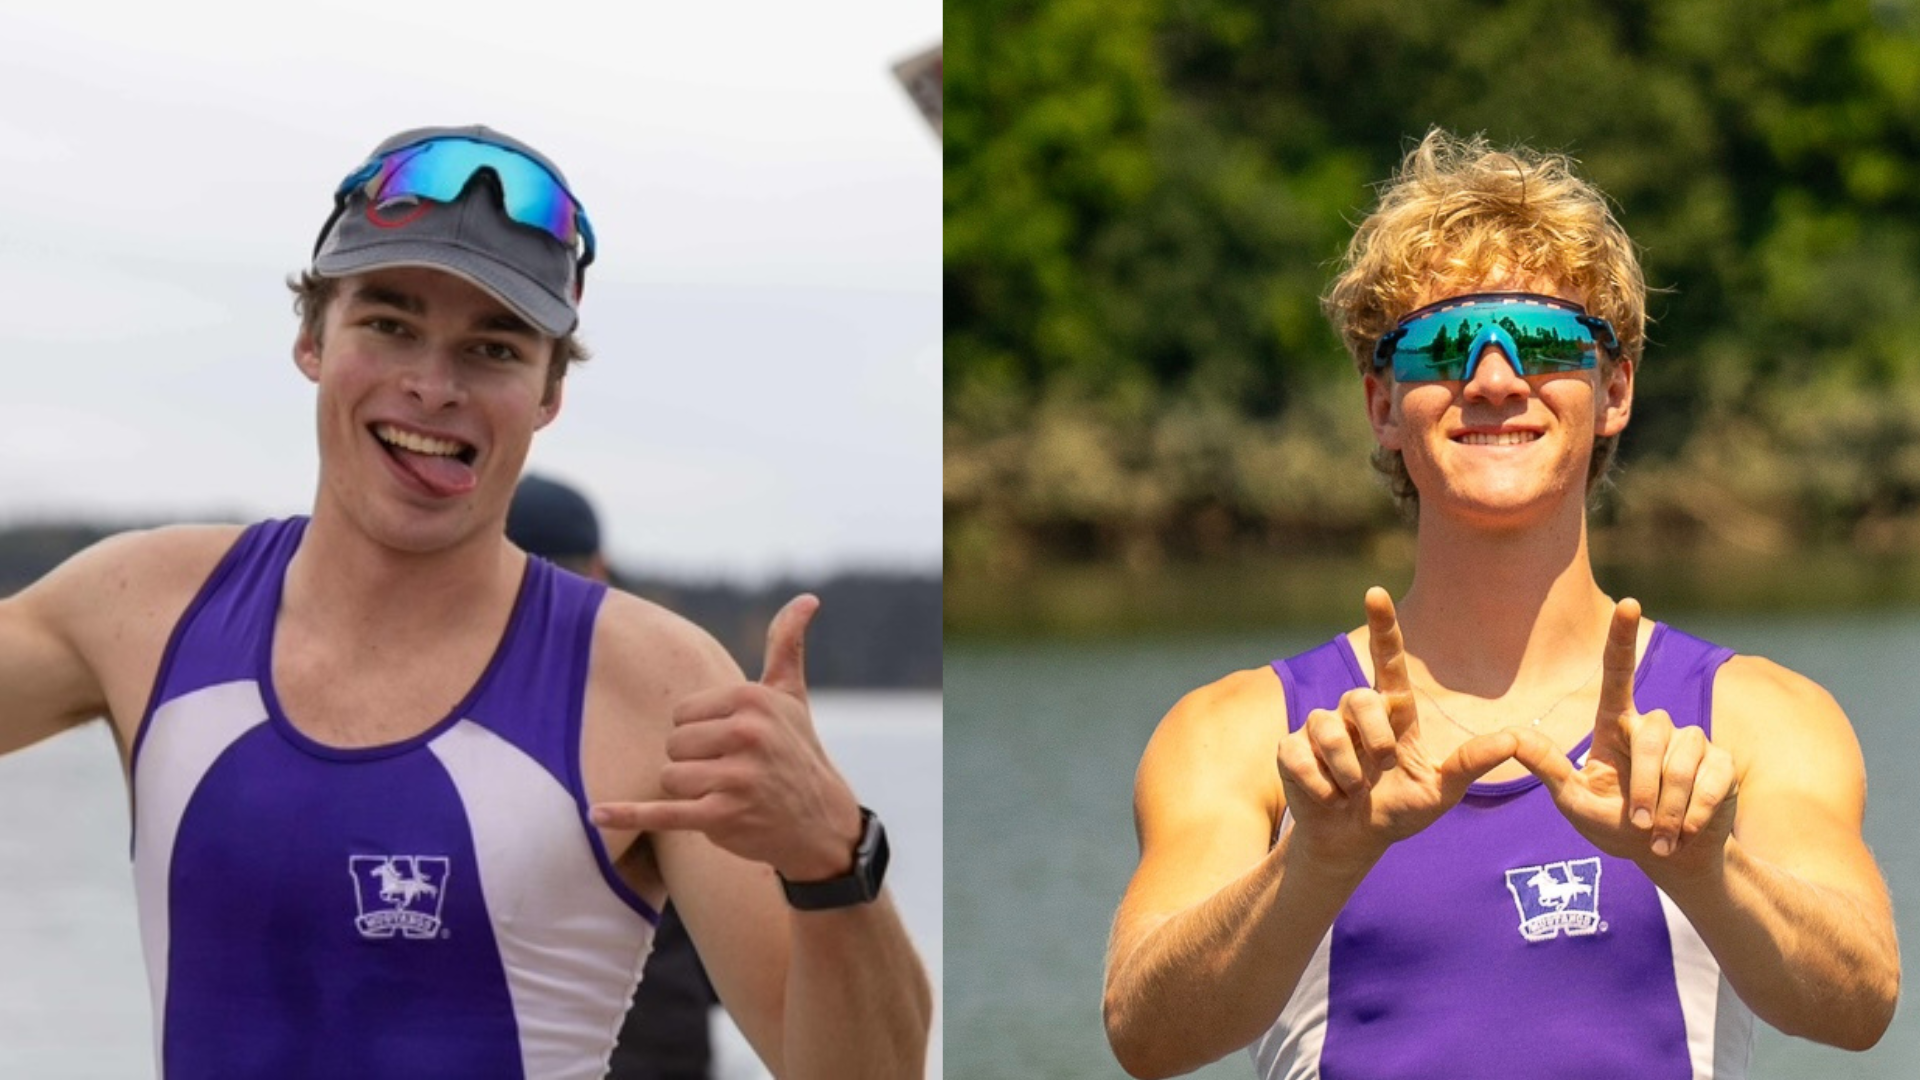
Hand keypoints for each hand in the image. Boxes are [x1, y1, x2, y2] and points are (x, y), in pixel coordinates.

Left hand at [591, 594, 864, 881]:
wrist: (821, 823)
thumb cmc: (797, 752)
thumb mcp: (791, 696)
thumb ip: (786, 645)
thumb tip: (808, 598)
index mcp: (752, 698)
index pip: (682, 713)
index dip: (699, 732)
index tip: (732, 745)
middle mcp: (746, 734)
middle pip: (673, 745)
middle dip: (693, 762)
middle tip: (730, 773)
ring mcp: (735, 777)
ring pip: (669, 777)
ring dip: (689, 792)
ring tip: (725, 795)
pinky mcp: (723, 816)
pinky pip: (663, 812)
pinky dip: (629, 814)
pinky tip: (597, 814)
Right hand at [1276, 587, 1517, 873]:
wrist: (1353, 840)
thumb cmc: (1400, 809)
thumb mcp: (1442, 791)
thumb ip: (1471, 764)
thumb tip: (1513, 739)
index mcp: (1391, 713)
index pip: (1385, 660)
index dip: (1382, 625)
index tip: (1376, 592)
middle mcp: (1353, 712)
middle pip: (1359, 698)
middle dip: (1373, 736)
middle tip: (1383, 766)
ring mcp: (1319, 728)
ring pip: (1326, 728)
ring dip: (1347, 770)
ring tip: (1353, 791)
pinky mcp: (1290, 749)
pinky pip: (1300, 756)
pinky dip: (1320, 785)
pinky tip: (1328, 797)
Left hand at [1510, 599, 1737, 875]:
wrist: (1670, 857)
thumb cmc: (1617, 827)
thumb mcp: (1574, 802)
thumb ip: (1548, 770)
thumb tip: (1511, 736)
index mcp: (1615, 726)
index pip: (1617, 674)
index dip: (1622, 639)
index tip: (1628, 603)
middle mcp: (1653, 726)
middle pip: (1651, 733)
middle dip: (1646, 784)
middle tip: (1642, 825)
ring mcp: (1691, 743)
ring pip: (1683, 758)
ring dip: (1671, 803)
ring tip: (1661, 833)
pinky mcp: (1722, 764)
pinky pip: (1714, 778)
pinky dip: (1698, 810)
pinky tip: (1689, 830)